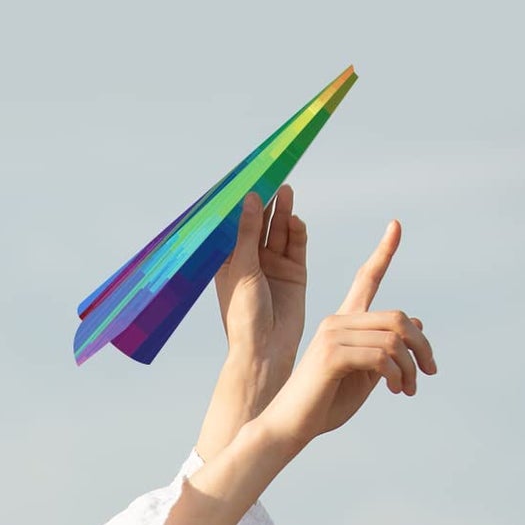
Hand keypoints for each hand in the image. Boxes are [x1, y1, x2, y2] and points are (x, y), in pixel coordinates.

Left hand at [215, 185, 307, 387]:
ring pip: (279, 231)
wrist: (266, 348)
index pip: (235, 226)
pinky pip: (296, 244)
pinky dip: (297, 231)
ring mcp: (273, 266)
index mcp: (228, 262)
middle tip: (271, 176)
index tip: (246, 179)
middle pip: (260, 224)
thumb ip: (249, 233)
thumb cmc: (244, 315)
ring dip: (282, 212)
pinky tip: (295, 220)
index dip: (241, 205)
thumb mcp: (243, 269)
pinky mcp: (294, 272)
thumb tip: (252, 199)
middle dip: (265, 203)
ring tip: (285, 190)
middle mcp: (251, 261)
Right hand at [260, 220, 435, 450]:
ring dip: (411, 367)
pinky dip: (397, 374)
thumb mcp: (364, 377)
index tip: (396, 225)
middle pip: (398, 317)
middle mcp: (336, 322)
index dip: (383, 251)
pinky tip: (395, 390)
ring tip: (408, 388)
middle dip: (422, 346)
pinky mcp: (331, 354)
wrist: (288, 429)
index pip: (366, 280)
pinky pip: (382, 356)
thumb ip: (387, 351)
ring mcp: (331, 336)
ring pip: (394, 338)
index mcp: (342, 324)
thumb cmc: (321, 407)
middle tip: (429, 372)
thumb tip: (417, 321)